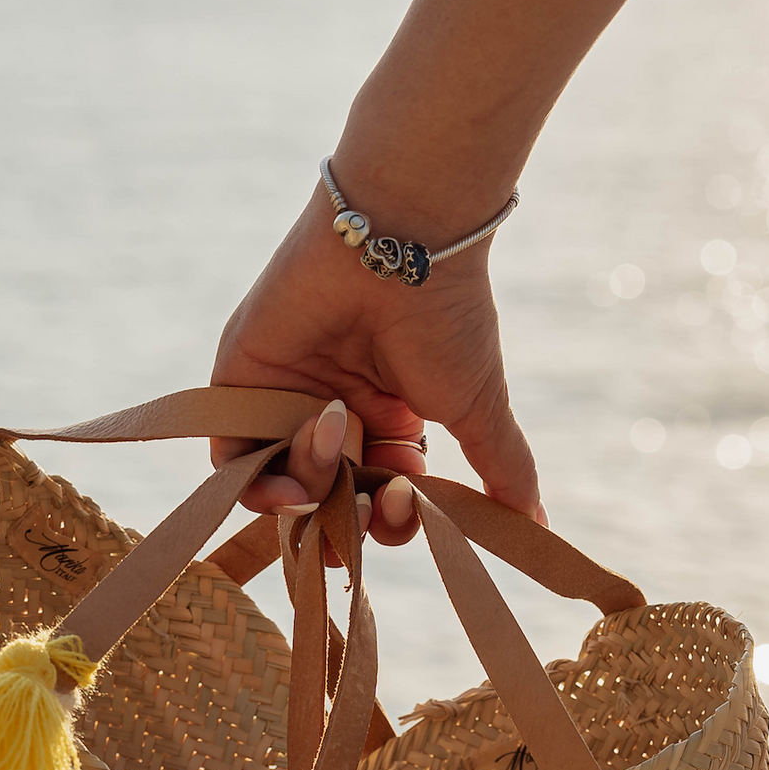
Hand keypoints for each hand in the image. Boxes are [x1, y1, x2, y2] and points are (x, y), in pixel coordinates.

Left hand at [210, 184, 541, 541]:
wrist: (401, 244)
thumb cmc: (446, 320)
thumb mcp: (479, 410)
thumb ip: (505, 472)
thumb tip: (538, 525)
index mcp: (387, 422)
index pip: (376, 502)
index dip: (389, 520)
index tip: (409, 497)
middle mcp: (335, 415)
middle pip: (326, 506)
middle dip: (349, 519)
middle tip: (371, 497)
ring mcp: (284, 401)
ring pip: (282, 490)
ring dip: (313, 488)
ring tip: (340, 435)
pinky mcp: (241, 385)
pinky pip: (230, 461)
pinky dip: (259, 482)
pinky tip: (295, 471)